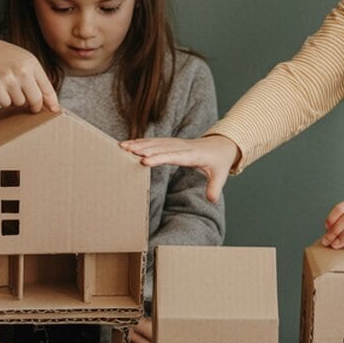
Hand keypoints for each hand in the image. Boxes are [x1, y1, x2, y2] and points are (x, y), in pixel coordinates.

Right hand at [0, 36, 58, 112]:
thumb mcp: (21, 57)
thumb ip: (33, 74)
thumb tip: (45, 97)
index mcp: (31, 63)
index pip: (47, 87)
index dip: (52, 101)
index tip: (55, 110)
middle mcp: (22, 72)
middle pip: (36, 100)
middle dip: (35, 106)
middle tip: (31, 107)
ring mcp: (8, 81)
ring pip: (20, 103)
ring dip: (15, 100)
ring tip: (7, 87)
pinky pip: (6, 104)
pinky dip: (3, 100)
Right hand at [120, 134, 239, 203]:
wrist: (221, 145)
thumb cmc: (219, 161)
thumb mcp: (220, 174)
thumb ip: (215, 187)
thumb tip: (212, 200)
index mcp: (192, 154)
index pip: (174, 156)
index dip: (159, 158)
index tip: (144, 161)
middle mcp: (181, 146)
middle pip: (160, 147)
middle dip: (143, 149)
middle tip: (126, 151)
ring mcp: (175, 143)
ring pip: (155, 143)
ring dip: (138, 144)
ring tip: (122, 147)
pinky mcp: (171, 143)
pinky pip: (155, 142)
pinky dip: (141, 142)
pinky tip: (129, 144)